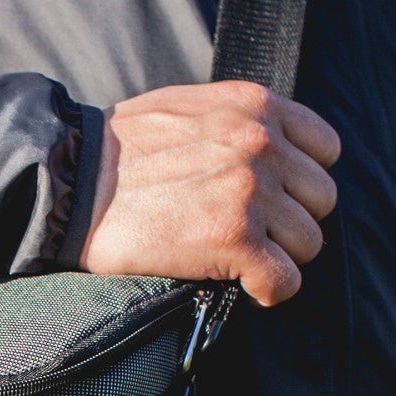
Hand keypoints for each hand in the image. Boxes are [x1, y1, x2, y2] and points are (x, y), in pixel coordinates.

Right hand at [81, 81, 340, 305]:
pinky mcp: (236, 239)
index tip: (272, 197)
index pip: (325, 147)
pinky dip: (265, 290)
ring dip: (277, 256)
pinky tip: (239, 284)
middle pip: (320, 198)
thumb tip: (265, 149)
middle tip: (249, 233)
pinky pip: (284, 280)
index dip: (300, 179)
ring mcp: (252, 192)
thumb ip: (235, 121)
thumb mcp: (187, 110)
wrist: (69, 186)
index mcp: (254, 106)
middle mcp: (262, 143)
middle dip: (289, 220)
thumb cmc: (116, 153)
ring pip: (308, 242)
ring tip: (238, 258)